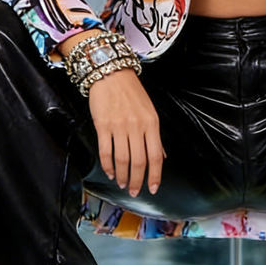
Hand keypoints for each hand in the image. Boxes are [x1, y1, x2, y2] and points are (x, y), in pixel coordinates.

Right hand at [87, 69, 163, 196]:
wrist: (111, 73)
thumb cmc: (131, 91)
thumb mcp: (150, 111)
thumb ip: (154, 136)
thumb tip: (162, 156)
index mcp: (152, 123)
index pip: (156, 156)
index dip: (155, 175)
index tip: (153, 188)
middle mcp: (137, 126)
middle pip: (139, 162)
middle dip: (138, 181)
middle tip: (135, 191)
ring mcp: (119, 126)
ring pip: (123, 160)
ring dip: (123, 176)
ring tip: (123, 184)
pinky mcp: (103, 125)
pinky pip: (106, 152)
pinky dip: (108, 166)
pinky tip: (110, 172)